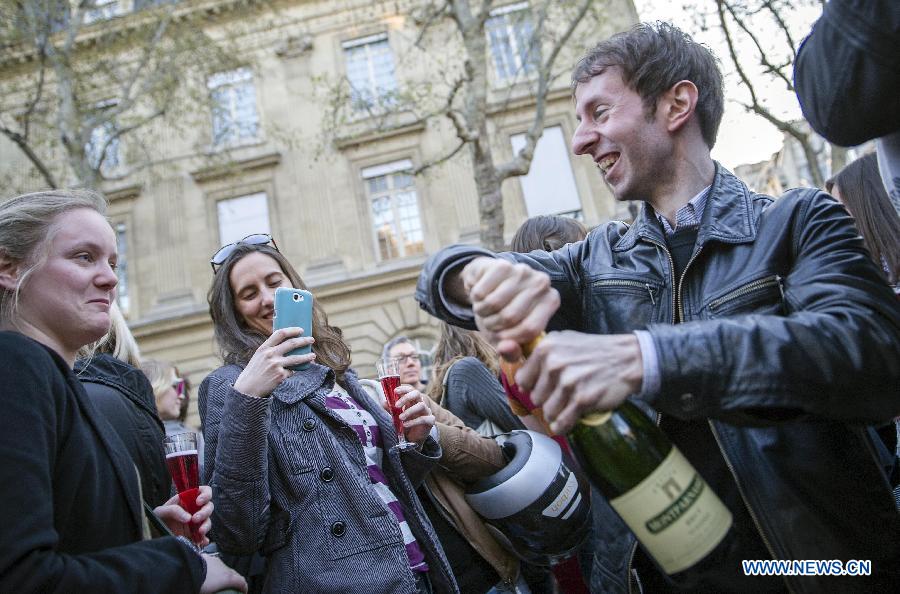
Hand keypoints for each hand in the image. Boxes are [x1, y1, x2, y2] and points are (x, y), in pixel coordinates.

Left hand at [154, 485, 213, 547]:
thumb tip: (188, 518)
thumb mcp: (161, 511)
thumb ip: (174, 510)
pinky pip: (204, 536)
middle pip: (209, 506)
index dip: (205, 495)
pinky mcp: (195, 534)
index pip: (204, 491)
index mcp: (188, 499)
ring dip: (206, 525)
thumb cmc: (157, 519)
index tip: (198, 502)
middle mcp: (194, 509)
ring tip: (199, 532)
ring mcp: (196, 522)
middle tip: (195, 519)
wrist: (153, 535)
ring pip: (208, 521)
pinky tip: (200, 541)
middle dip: (205, 512)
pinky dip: (204, 539)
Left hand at [200, 554, 247, 592]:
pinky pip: (215, 564)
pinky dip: (215, 570)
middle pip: (234, 574)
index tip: (243, 591)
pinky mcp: (208, 558)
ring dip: (224, 574)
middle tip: (232, 587)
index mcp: (228, 578)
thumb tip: (220, 592)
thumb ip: (220, 592)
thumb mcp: (210, 592)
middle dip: (235, 580)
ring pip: (224, 568)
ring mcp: (216, 561)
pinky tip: (209, 574)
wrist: (188, 569)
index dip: (244, 587)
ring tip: (218, 581)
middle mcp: (225, 568)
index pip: (241, 582)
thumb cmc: (200, 584)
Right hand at [233, 327, 315, 396]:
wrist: (248, 389)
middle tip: (311, 340)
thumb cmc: (254, 371)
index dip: (292, 330)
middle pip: (292, 344)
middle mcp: (270, 355)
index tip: (301, 330)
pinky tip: (293, 372)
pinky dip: (293, 371)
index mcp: (264, 348)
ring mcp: (276, 365)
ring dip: (307, 356)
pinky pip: (292, 371)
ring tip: (313, 356)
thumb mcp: (259, 356)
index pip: (280, 333)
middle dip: (304, 341)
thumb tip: (288, 343)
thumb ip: (271, 349)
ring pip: (297, 358)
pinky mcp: (280, 376)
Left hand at [387, 385, 434, 444]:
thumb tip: (383, 402)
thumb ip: (391, 409)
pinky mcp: (430, 421)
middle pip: (417, 394)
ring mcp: (427, 411)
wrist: (413, 438)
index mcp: (413, 400)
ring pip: (421, 405)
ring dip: (409, 411)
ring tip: (400, 418)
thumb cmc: (406, 423)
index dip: (403, 389)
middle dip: (406, 397)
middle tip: (397, 405)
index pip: (410, 390)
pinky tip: (405, 425)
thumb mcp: (396, 415)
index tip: (395, 391)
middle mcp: (421, 403)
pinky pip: (424, 419)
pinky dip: (413, 422)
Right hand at [460, 257, 559, 358]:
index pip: (529, 329)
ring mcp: (523, 270)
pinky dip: (475, 298)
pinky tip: (481, 295)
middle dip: (492, 325)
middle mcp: (542, 283)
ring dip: (482, 312)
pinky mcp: (502, 264)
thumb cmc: (501, 314)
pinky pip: (481, 292)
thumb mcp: (508, 337)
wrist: (487, 283)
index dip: (509, 339)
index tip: (500, 338)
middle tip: (489, 321)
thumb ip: (511, 351)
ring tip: (484, 309)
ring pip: (494, 303)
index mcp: (551, 301)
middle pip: (510, 317)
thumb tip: (506, 349)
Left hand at [516, 331, 642, 433]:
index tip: (544, 386)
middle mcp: (554, 364)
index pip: (522, 380)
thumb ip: (539, 352)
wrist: (628, 359)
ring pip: (547, 412)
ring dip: (558, 412)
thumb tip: (514, 364)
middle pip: (535, 398)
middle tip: (563, 393)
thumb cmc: (594, 350)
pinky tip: (570, 418)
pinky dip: (564, 425)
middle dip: (547, 399)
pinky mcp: (582, 400)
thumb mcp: (562, 340)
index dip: (533, 386)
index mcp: (545, 348)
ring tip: (570, 403)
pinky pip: (561, 423)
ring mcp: (568, 382)